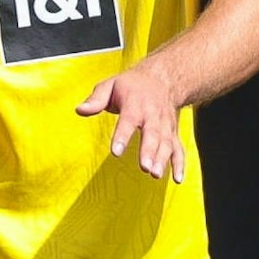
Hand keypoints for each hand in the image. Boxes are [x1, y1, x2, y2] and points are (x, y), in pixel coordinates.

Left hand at [77, 64, 185, 181]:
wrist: (163, 79)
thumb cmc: (131, 85)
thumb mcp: (111, 85)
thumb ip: (95, 99)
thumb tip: (79, 110)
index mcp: (135, 104)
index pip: (128, 120)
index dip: (122, 136)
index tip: (116, 152)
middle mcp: (153, 115)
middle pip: (152, 134)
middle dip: (149, 151)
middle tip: (144, 167)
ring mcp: (165, 126)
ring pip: (166, 143)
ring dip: (162, 159)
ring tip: (155, 174)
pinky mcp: (173, 134)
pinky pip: (178, 149)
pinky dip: (179, 164)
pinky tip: (177, 179)